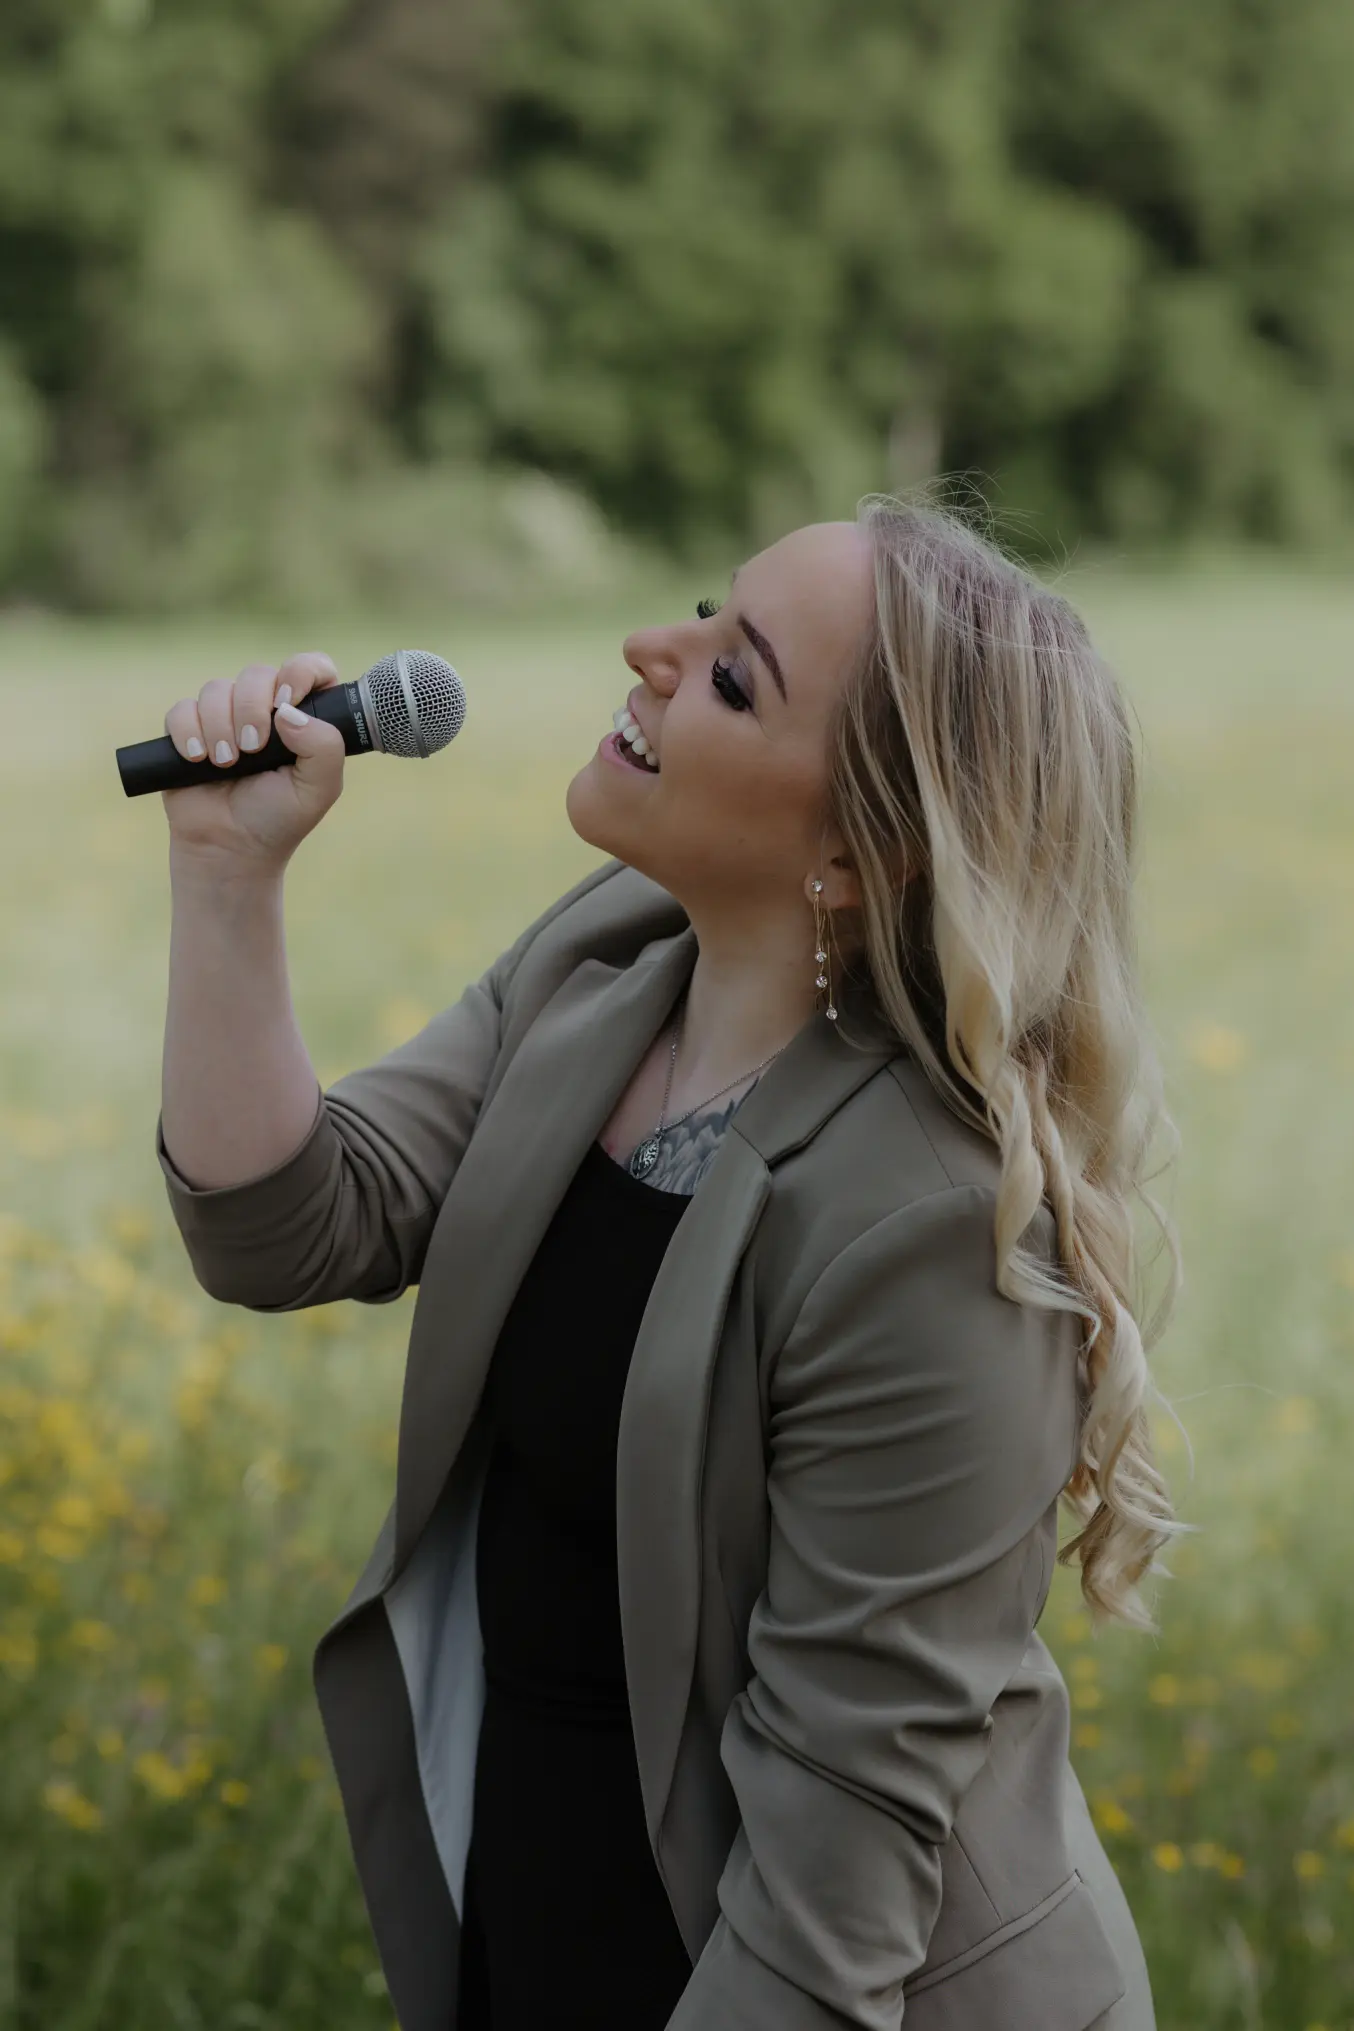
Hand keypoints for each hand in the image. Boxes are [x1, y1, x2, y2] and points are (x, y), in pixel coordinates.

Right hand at [160, 652, 347, 878]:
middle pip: (256, 674)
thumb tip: (288, 709)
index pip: (311, 667)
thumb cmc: (278, 818)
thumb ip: (325, 746)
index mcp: (303, 717)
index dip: (300, 672)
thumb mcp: (319, 789)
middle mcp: (265, 710)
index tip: (286, 701)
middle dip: (251, 708)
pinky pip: (182, 709)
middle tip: (252, 748)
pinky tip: (198, 759)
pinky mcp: (190, 730)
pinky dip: (188, 731)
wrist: (230, 848)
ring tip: (225, 763)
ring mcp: (225, 717)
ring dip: (219, 725)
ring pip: (216, 688)